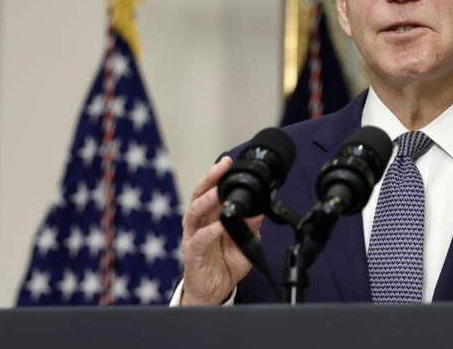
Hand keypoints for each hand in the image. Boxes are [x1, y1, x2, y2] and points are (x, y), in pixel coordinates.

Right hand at [180, 156, 264, 305]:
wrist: (215, 290)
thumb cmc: (225, 263)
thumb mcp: (245, 243)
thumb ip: (251, 227)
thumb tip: (261, 210)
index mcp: (210, 216)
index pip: (210, 190)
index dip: (216, 175)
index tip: (228, 162)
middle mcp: (199, 223)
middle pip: (199, 195)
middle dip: (209, 179)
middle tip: (221, 167)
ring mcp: (193, 237)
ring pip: (195, 213)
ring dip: (206, 201)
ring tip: (218, 193)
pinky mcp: (192, 254)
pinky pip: (199, 240)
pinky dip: (209, 232)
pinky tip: (219, 225)